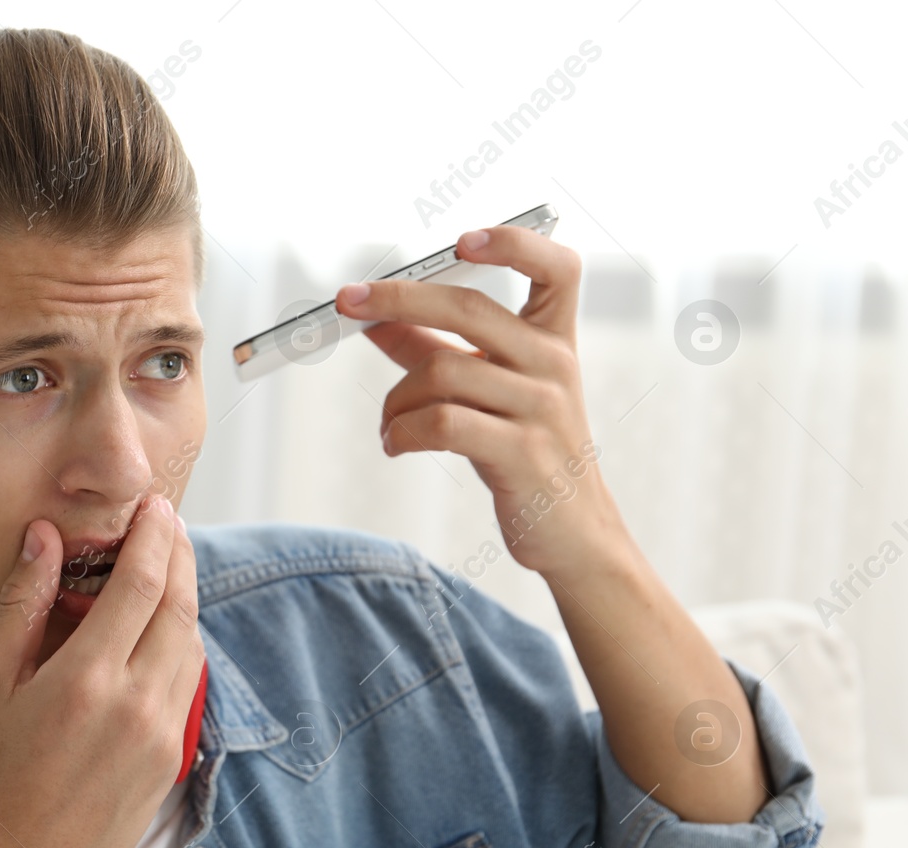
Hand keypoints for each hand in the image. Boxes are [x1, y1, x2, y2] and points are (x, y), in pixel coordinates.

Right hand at [0, 493, 205, 847]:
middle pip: (180, 606)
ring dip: (184, 598)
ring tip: (164, 568)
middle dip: (179, 556)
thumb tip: (44, 535)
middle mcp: (137, 704)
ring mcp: (162, 735)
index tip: (154, 507)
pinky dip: (181, 644)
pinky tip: (159, 630)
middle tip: (167, 523)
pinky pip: (189, 684)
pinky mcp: (172, 758)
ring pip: (192, 644)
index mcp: (88, 679)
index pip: (142, 584)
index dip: (155, 536)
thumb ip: (24, 602)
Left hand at [335, 226, 629, 578]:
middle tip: (348, 302)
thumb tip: (374, 317)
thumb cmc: (524, 451)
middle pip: (468, 309)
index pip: (558, 269)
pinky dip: (402, 431)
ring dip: (394, 400)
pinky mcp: (522, 454)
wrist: (572, 532)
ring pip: (440, 372)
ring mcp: (541, 410)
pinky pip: (442, 423)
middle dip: (397, 299)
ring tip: (388, 427)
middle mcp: (553, 366)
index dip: (515, 243)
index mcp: (554, 340)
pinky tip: (396, 444)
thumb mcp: (487, 393)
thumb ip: (434, 350)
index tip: (462, 240)